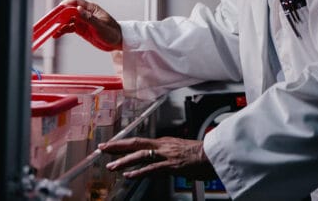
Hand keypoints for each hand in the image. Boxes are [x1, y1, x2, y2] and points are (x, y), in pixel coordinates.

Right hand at [56, 0, 121, 51]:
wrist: (117, 42)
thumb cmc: (112, 32)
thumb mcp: (101, 26)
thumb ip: (89, 18)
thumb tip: (78, 9)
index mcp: (91, 8)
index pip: (75, 1)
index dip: (65, 4)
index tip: (58, 11)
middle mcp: (85, 13)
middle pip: (68, 10)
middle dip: (60, 15)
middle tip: (53, 22)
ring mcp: (82, 21)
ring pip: (67, 20)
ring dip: (60, 24)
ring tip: (53, 30)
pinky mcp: (80, 29)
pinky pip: (69, 28)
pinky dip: (62, 30)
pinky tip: (57, 34)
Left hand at [99, 137, 216, 179]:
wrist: (214, 154)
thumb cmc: (200, 155)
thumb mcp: (180, 151)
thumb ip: (166, 155)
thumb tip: (156, 161)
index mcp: (164, 142)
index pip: (139, 141)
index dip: (123, 143)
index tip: (110, 145)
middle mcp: (163, 145)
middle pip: (135, 143)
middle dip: (117, 146)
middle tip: (102, 149)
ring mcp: (166, 155)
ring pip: (140, 155)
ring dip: (124, 161)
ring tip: (111, 166)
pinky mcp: (172, 165)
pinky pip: (152, 169)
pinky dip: (139, 172)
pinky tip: (129, 176)